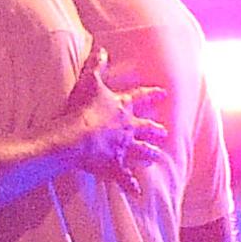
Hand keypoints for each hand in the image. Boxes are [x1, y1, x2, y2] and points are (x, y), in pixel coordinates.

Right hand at [53, 46, 176, 190]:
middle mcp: (126, 128)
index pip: (141, 98)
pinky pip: (124, 178)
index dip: (152, 95)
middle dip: (155, 130)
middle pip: (145, 128)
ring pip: (140, 151)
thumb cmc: (81, 108)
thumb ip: (97, 64)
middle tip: (165, 132)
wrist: (76, 136)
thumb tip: (102, 48)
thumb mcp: (89, 81)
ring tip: (156, 157)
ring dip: (148, 154)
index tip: (164, 94)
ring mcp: (122, 148)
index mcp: (122, 107)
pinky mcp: (113, 165)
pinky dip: (130, 185)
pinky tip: (137, 193)